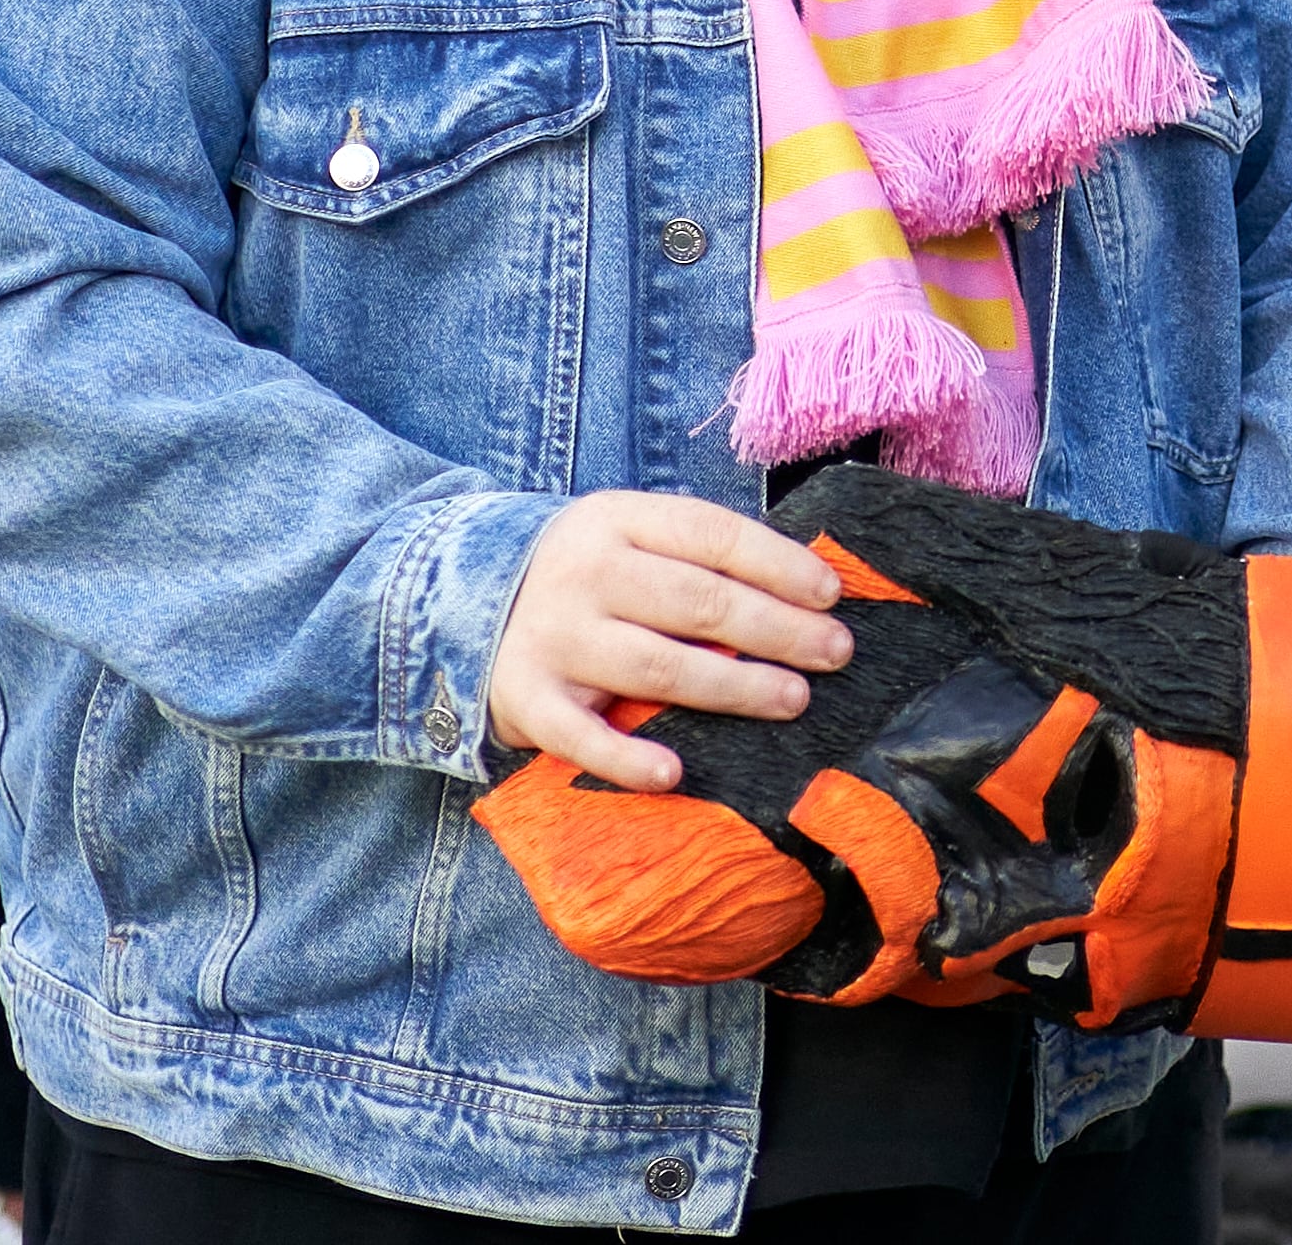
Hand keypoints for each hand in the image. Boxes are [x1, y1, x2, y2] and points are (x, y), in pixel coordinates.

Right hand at [488, 492, 851, 790]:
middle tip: (834, 653)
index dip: (779, 564)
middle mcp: (585, 573)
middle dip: (776, 629)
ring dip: (732, 687)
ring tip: (793, 700)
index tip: (831, 595)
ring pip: (656, 665)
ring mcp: (553, 637)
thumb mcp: (631, 536)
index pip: (713, 536)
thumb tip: (806, 588)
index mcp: (619, 520)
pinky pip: (580, 736)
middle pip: (696, 602)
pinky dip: (624, 757)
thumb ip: (699, 556)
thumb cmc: (586, 574)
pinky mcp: (526, 699)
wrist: (456, 598)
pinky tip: (674, 772)